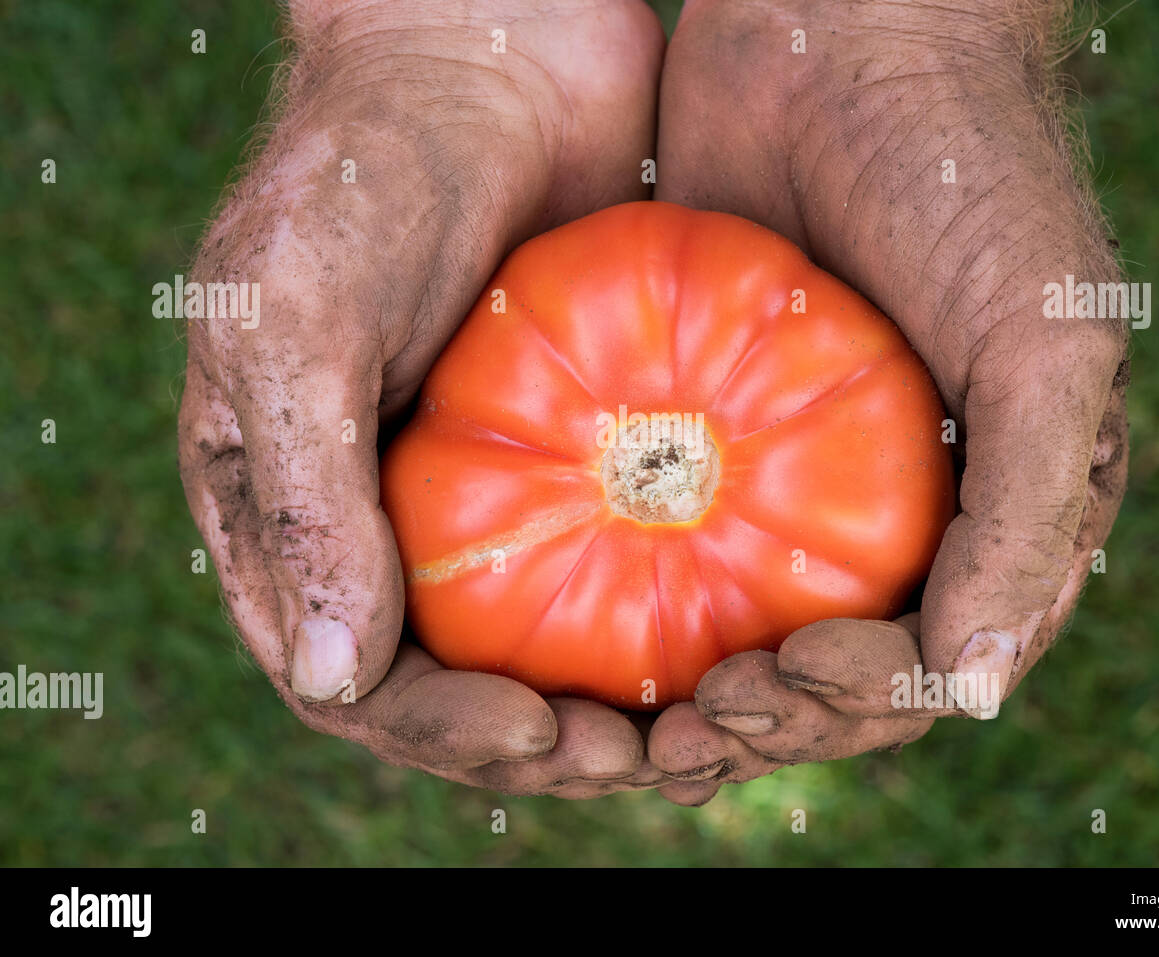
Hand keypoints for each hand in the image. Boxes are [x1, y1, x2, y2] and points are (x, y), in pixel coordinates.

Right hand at [178, 0, 671, 796]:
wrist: (482, 46)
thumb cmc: (361, 169)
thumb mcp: (295, 318)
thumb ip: (302, 494)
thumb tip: (334, 680)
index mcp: (293, 511)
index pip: (349, 676)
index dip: (436, 730)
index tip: (536, 733)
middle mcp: (386, 518)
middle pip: (456, 684)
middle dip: (540, 742)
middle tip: (640, 758)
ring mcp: (487, 486)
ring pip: (543, 640)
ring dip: (612, 702)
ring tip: (698, 725)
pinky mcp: (577, 445)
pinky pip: (619, 551)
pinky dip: (665, 604)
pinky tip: (736, 628)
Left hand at [648, 0, 1128, 803]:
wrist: (856, 35)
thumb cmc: (971, 182)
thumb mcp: (1043, 345)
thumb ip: (1027, 518)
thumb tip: (971, 690)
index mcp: (993, 509)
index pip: (929, 658)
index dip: (858, 702)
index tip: (778, 682)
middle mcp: (896, 507)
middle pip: (830, 667)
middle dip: (769, 714)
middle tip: (694, 721)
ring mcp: (797, 470)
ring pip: (745, 623)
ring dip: (696, 688)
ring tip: (634, 715)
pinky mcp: (711, 424)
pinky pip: (670, 535)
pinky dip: (633, 590)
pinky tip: (578, 620)